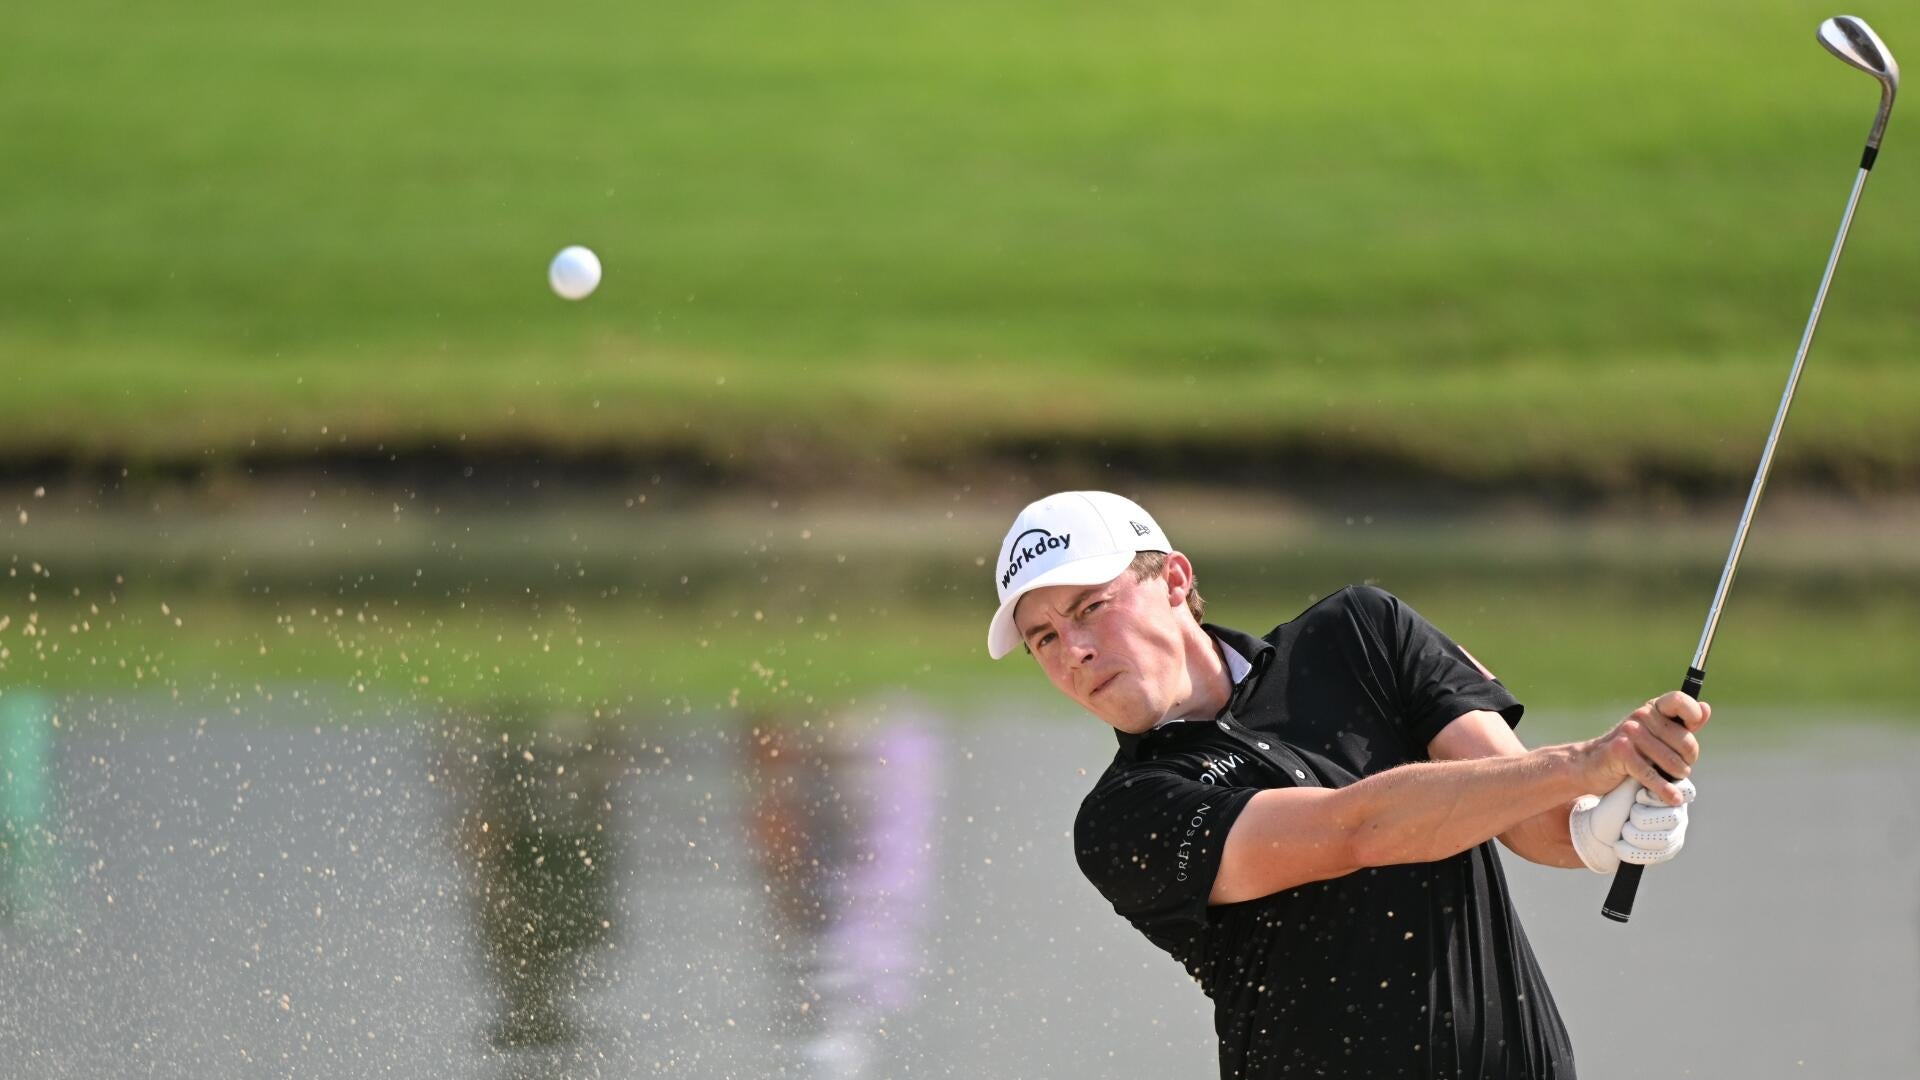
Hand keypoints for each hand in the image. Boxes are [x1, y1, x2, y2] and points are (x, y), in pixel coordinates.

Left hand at [1570, 777, 1696, 872]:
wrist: (1598, 828)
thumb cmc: (1614, 803)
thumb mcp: (1628, 786)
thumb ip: (1648, 776)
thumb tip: (1662, 767)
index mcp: (1674, 791)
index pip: (1684, 792)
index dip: (1657, 796)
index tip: (1638, 796)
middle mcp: (1679, 811)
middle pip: (1672, 817)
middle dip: (1641, 816)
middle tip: (1629, 814)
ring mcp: (1676, 833)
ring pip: (1662, 838)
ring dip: (1634, 834)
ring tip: (1623, 829)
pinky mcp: (1668, 851)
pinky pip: (1655, 855)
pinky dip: (1631, 850)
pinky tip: (1620, 845)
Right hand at [1577, 691, 1709, 803]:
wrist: (1591, 766)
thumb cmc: (1630, 753)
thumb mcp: (1656, 735)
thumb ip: (1681, 724)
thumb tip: (1705, 708)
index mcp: (1653, 709)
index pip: (1679, 700)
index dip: (1692, 714)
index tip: (1693, 729)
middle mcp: (1641, 716)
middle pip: (1685, 741)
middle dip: (1688, 760)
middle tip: (1680, 769)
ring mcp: (1630, 732)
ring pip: (1672, 761)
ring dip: (1677, 776)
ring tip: (1671, 780)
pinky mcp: (1621, 752)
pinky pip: (1651, 774)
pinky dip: (1664, 790)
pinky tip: (1672, 798)